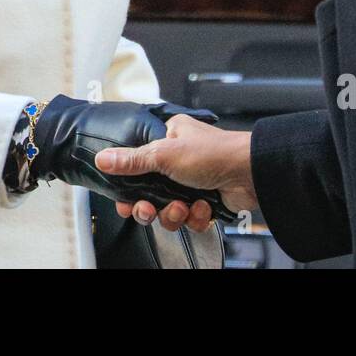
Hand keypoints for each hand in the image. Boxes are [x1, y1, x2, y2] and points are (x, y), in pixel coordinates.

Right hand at [95, 114, 257, 231]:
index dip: (129, 186)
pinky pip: (189, 217)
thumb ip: (132, 160)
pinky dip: (195, 216)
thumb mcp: (164, 154)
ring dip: (174, 213)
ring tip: (183, 207)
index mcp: (168, 138)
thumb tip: (103, 158)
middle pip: (151, 191)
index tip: (125, 201)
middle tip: (150, 210)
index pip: (137, 164)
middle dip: (152, 205)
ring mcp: (193, 181)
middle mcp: (179, 159)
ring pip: (169, 208)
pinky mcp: (206, 200)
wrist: (252, 175)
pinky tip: (202, 208)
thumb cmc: (215, 153)